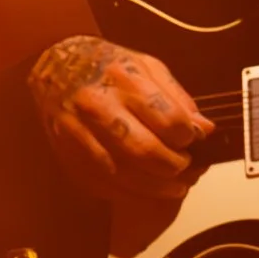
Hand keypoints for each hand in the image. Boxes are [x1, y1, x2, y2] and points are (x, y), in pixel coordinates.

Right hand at [28, 35, 213, 199]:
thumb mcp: (147, 66)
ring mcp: (80, 133)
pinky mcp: (67, 154)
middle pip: (146, 151)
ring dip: (157, 187)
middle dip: (175, 166)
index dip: (188, 137)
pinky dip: (130, 192)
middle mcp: (99, 106)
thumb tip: (204, 128)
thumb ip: (177, 97)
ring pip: (125, 174)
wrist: (54, 65)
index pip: (168, 119)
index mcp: (124, 80)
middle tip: (186, 166)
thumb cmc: (107, 66)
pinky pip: (103, 184)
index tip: (193, 140)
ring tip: (175, 185)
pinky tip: (145, 188)